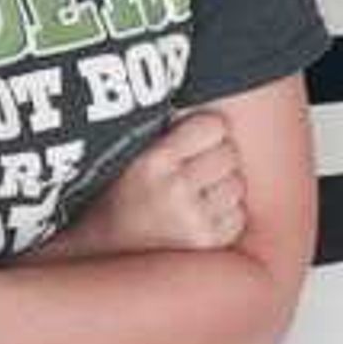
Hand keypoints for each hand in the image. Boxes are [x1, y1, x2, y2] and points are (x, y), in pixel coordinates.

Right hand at [78, 111, 246, 255]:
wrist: (103, 250)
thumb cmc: (119, 196)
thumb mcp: (131, 155)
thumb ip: (165, 129)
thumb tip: (198, 93)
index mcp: (153, 163)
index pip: (213, 125)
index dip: (205, 131)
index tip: (191, 141)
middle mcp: (175, 191)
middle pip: (230, 154)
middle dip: (215, 159)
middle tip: (192, 170)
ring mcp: (193, 221)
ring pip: (238, 185)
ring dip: (222, 188)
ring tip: (194, 195)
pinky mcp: (207, 244)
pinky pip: (239, 216)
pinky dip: (225, 215)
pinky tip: (199, 217)